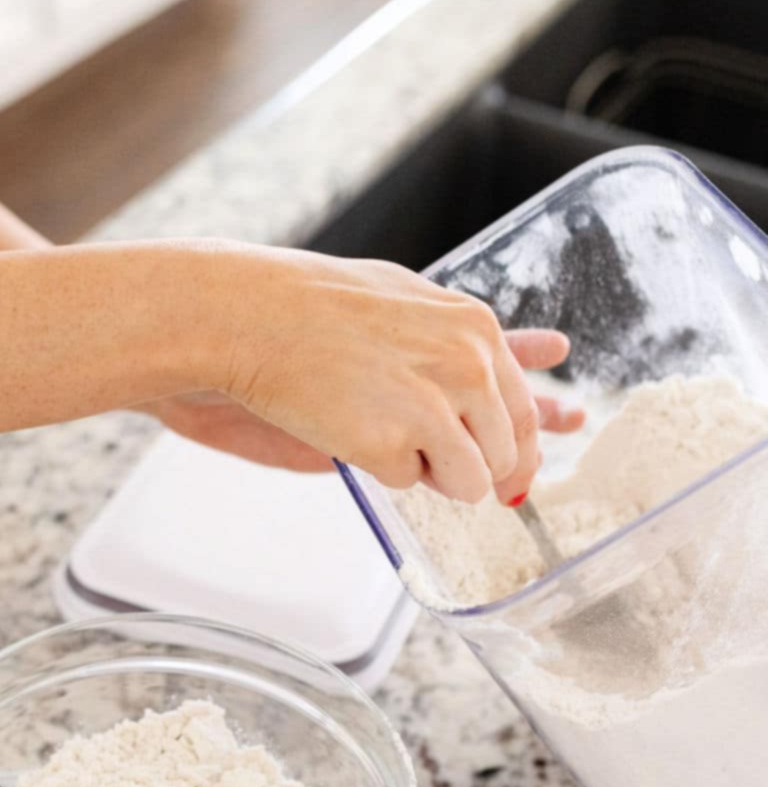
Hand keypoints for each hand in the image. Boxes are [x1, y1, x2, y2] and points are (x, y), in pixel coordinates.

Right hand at [151, 330, 583, 481]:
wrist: (254, 316)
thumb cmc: (318, 306)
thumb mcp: (411, 303)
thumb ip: (466, 344)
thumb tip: (532, 371)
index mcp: (477, 331)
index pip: (525, 411)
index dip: (515, 450)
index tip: (507, 473)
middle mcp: (468, 368)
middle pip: (503, 456)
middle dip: (470, 466)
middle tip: (424, 452)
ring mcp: (433, 408)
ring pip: (468, 482)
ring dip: (430, 474)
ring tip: (378, 428)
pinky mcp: (393, 444)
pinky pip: (408, 482)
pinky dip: (379, 467)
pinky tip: (345, 425)